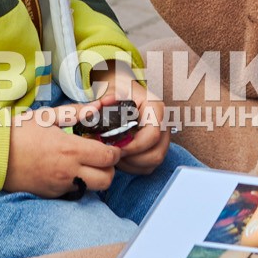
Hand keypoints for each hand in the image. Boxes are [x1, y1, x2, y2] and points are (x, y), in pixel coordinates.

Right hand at [4, 108, 117, 197]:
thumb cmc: (19, 131)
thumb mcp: (47, 116)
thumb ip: (76, 113)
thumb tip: (98, 106)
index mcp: (70, 149)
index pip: (108, 157)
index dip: (115, 152)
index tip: (111, 146)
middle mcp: (68, 171)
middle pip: (107, 179)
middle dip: (110, 169)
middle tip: (102, 158)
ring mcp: (59, 185)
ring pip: (92, 189)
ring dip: (95, 178)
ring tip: (85, 165)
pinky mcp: (50, 194)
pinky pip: (72, 192)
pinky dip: (76, 183)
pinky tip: (66, 171)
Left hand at [90, 64, 171, 178]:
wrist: (122, 92)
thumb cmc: (117, 91)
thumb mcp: (109, 90)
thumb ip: (100, 100)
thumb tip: (94, 108)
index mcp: (155, 107)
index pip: (153, 134)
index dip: (134, 146)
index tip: (117, 147)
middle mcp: (163, 123)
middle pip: (156, 152)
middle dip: (132, 158)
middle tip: (113, 153)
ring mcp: (163, 137)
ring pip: (153, 161)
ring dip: (132, 163)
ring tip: (115, 154)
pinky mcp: (157, 148)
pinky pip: (149, 166)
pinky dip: (133, 167)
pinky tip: (120, 157)